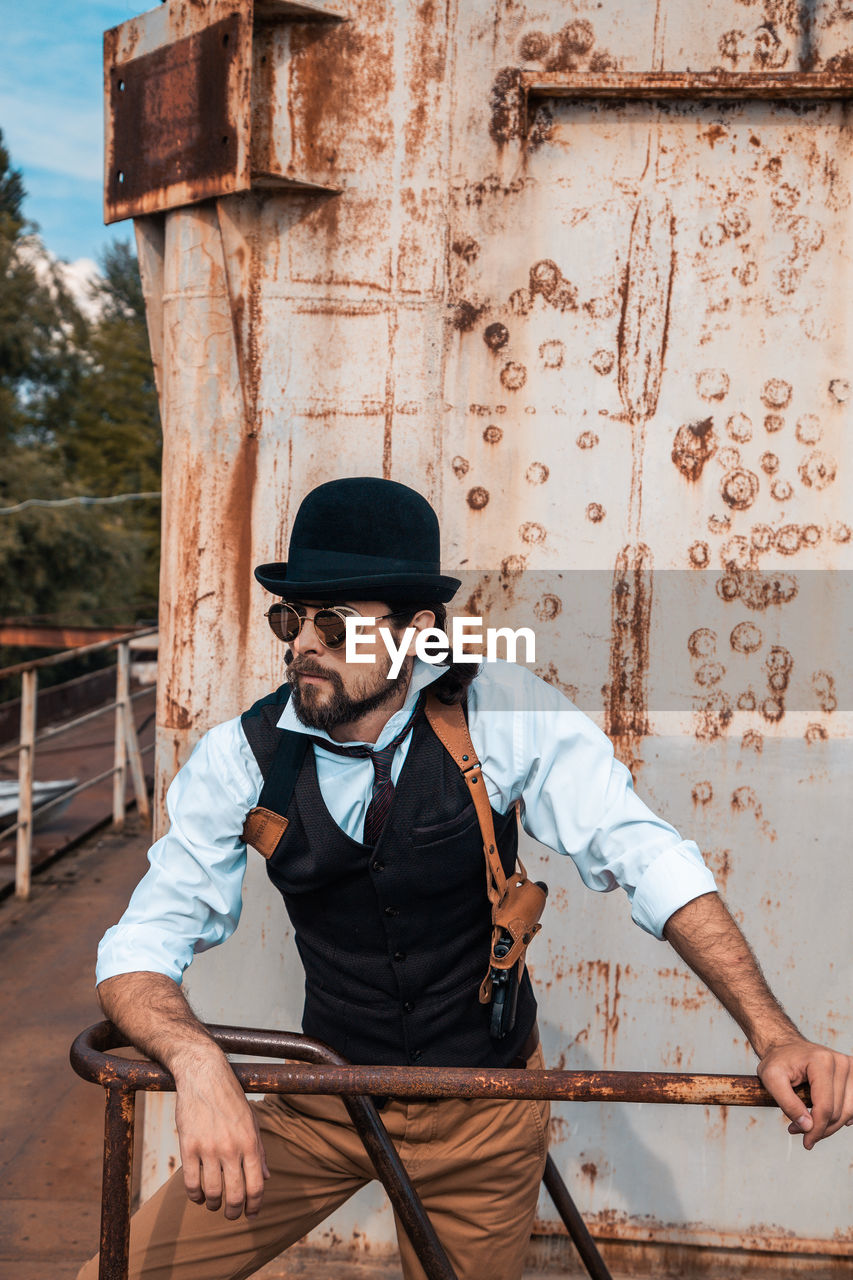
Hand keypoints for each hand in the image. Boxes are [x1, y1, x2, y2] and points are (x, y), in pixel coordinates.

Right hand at [173, 1049, 269, 1218]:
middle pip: (235, 1194)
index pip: (256, 1185)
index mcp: (250, 1142)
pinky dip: (195, 1196)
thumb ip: (259, 1151)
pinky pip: (191, 1183)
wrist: (204, 1075)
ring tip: (214, 1204)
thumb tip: (266, 1178)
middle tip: (232, 1215)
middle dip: (234, 1212)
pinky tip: (198, 1195)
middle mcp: (231, 1147)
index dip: (255, 1205)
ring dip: (214, 1204)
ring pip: (212, 1193)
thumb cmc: (230, 1098)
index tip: (251, 1213)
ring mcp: (208, 1148)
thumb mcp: (252, 1121)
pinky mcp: (188, 1146)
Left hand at [757, 1038, 852, 1148]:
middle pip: (837, 1112)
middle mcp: (840, 1062)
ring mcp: (849, 1067)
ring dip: (831, 1126)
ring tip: (810, 1126)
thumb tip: (807, 1127)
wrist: (786, 1047)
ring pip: (848, 1112)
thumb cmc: (778, 1061)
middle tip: (799, 1131)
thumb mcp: (771, 1079)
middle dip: (820, 1129)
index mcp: (821, 1061)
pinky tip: (830, 1120)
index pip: (825, 1107)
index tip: (805, 1142)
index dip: (816, 1130)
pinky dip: (844, 1116)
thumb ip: (787, 1103)